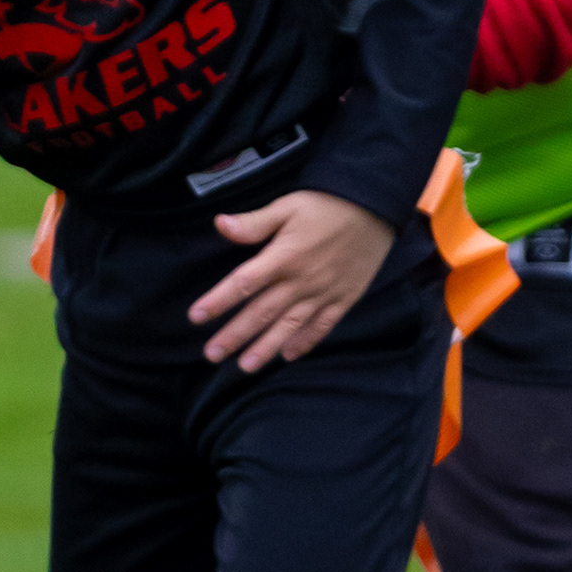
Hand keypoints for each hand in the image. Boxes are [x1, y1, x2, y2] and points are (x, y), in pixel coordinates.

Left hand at [192, 190, 393, 370]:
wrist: (375, 208)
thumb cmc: (326, 205)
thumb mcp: (287, 206)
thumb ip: (254, 222)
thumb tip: (220, 224)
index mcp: (283, 257)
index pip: (244, 284)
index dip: (219, 301)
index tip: (195, 317)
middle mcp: (302, 280)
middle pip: (262, 312)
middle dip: (235, 335)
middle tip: (211, 355)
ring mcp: (324, 292)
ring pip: (290, 325)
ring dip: (266, 347)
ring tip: (245, 366)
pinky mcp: (345, 297)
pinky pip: (323, 325)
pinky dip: (306, 341)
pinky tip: (288, 355)